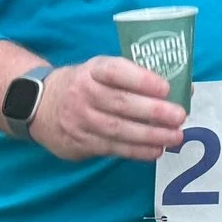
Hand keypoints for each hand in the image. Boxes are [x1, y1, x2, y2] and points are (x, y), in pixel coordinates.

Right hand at [26, 56, 186, 162]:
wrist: (38, 105)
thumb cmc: (85, 84)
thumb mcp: (100, 71)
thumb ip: (135, 78)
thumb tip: (183, 89)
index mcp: (93, 70)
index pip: (115, 71)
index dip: (141, 79)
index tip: (166, 87)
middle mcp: (84, 93)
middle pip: (120, 103)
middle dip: (153, 111)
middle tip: (179, 116)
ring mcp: (80, 120)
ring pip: (118, 129)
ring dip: (150, 135)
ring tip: (175, 137)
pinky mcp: (80, 142)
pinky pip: (112, 148)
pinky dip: (137, 151)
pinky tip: (156, 150)